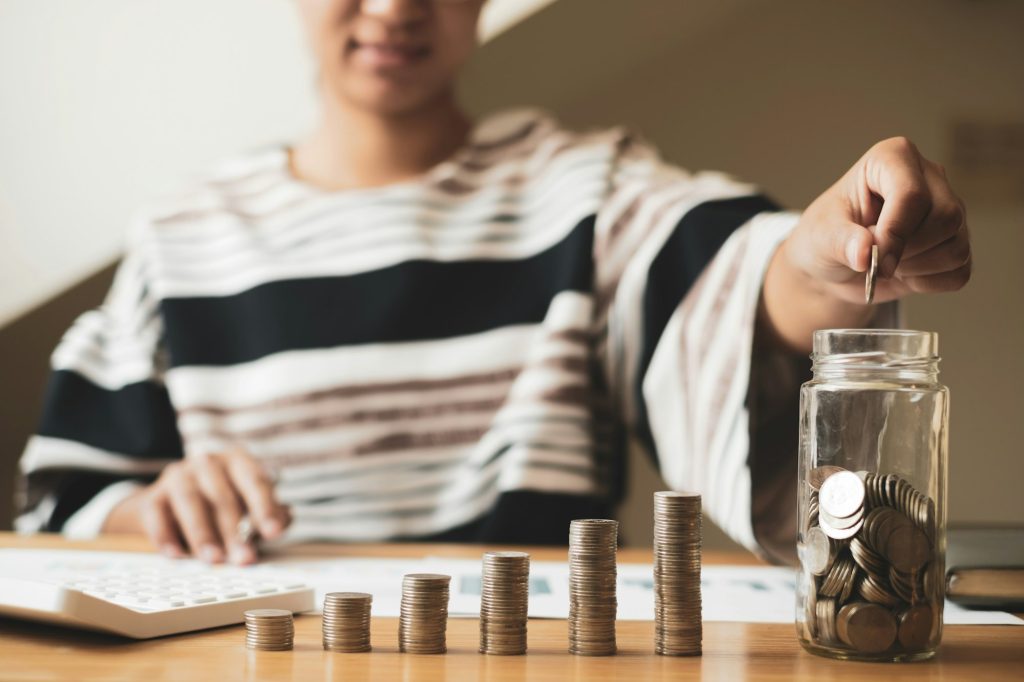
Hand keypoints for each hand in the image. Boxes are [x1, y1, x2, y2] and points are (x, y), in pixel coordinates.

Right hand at [103, 449, 291, 564]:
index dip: (266, 507)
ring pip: (190, 502)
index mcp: (237, 461)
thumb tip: (285, 520)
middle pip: (222, 496)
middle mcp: (207, 463)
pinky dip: (165, 536)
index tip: (274, 532)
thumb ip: (270, 514)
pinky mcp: (153, 496)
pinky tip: (175, 555)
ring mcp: (177, 476)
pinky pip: (157, 515)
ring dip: (202, 533)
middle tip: (244, 559)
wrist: (171, 505)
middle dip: (235, 531)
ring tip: (213, 559)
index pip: (255, 481)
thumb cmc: (221, 506)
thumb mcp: (249, 507)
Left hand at [786, 136, 970, 304]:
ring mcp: (949, 208)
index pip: (912, 194)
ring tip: (887, 264)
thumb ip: (840, 241)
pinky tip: (905, 274)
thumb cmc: (827, 236)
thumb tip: (863, 253)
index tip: (869, 259)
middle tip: (874, 261)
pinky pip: (959, 270)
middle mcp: (929, 177)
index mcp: (893, 158)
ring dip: (916, 269)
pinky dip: (928, 282)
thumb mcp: (820, 235)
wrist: (835, 265)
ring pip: (956, 246)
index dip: (894, 234)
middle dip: (907, 251)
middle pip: (946, 218)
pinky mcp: (956, 241)